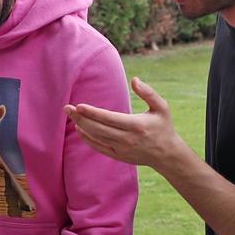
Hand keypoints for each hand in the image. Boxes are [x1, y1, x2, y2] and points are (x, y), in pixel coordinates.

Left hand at [66, 77, 190, 174]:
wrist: (167, 154)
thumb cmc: (163, 127)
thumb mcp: (162, 107)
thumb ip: (148, 93)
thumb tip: (134, 79)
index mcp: (136, 126)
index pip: (109, 119)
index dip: (93, 113)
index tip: (79, 106)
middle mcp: (127, 139)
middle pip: (98, 128)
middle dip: (81, 118)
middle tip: (67, 108)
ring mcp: (121, 149)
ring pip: (97, 137)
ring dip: (82, 126)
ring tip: (71, 115)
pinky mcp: (118, 156)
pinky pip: (99, 147)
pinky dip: (88, 139)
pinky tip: (79, 129)